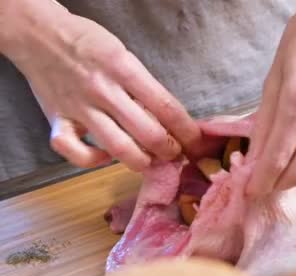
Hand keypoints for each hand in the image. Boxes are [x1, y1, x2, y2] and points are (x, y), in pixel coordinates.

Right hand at [0, 0, 202, 170]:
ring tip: (150, 161)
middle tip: (174, 153)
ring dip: (141, 161)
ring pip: (118, 148)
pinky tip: (104, 156)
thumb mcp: (124, 55)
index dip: (186, 130)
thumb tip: (169, 119)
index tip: (197, 143)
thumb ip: (143, 86)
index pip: (166, 106)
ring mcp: (79, 108)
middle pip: (148, 133)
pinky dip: (92, 161)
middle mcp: (103, 90)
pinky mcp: (57, 120)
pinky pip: (76, 153)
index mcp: (124, 68)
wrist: (39, 35)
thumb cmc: (89, 44)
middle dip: (169, 150)